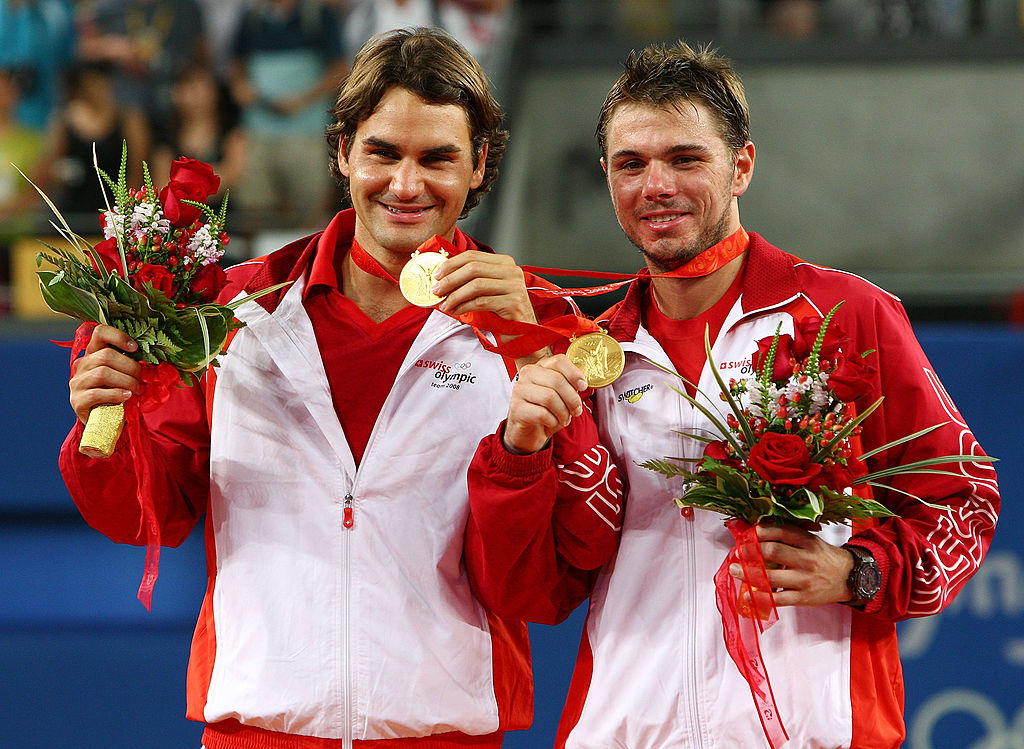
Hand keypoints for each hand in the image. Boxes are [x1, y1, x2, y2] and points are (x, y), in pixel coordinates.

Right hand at [68, 325, 143, 423]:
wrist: (104, 422)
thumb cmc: (117, 394)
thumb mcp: (123, 376)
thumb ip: (130, 365)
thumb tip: (152, 363)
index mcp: (93, 354)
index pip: (100, 333)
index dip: (118, 336)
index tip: (135, 348)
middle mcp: (82, 365)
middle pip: (106, 355)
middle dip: (130, 367)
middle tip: (142, 378)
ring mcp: (77, 383)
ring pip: (103, 373)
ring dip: (126, 381)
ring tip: (138, 389)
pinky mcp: (77, 400)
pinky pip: (97, 393)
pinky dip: (116, 394)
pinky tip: (127, 397)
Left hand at [432, 250, 550, 364]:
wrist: (523, 333)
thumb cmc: (503, 312)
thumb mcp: (487, 291)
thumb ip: (471, 280)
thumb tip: (442, 278)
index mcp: (505, 263)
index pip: (473, 256)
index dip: (451, 264)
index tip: (437, 275)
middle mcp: (512, 271)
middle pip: (473, 268)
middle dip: (450, 279)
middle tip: (436, 290)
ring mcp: (515, 286)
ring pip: (476, 285)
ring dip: (455, 295)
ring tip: (444, 305)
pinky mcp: (514, 303)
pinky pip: (481, 302)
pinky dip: (464, 307)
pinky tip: (456, 312)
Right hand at [502, 355, 587, 454]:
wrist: (528, 432)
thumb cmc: (546, 411)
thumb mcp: (561, 395)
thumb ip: (570, 385)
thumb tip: (581, 384)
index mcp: (540, 366)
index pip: (559, 361)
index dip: (574, 374)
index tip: (582, 387)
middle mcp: (527, 374)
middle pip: (557, 380)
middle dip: (572, 399)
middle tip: (576, 411)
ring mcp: (519, 390)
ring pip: (550, 397)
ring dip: (563, 413)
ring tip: (563, 419)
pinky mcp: (516, 408)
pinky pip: (542, 414)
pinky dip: (552, 422)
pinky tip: (551, 423)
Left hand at [730, 523, 853, 606]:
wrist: (849, 578)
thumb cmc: (824, 558)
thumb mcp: (811, 541)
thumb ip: (789, 536)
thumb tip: (759, 532)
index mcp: (808, 542)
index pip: (782, 532)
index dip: (761, 532)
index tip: (748, 533)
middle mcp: (807, 560)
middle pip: (773, 552)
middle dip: (750, 551)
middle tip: (738, 552)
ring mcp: (805, 580)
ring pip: (771, 577)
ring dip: (748, 573)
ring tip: (734, 570)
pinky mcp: (803, 598)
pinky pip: (778, 599)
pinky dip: (760, 598)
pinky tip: (747, 595)